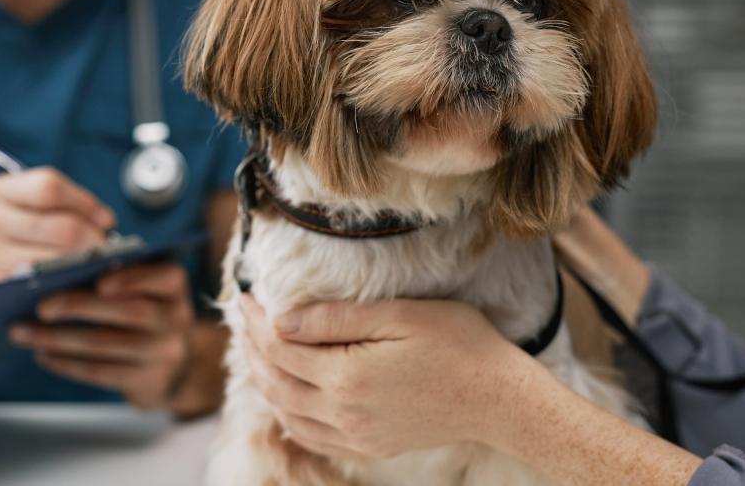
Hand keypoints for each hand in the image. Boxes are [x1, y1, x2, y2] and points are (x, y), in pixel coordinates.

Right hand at [0, 168, 115, 292]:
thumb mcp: (2, 216)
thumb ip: (44, 211)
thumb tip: (104, 222)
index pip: (51, 185)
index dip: (86, 203)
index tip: (106, 220)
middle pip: (62, 224)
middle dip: (94, 241)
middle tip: (107, 253)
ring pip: (56, 255)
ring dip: (85, 265)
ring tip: (95, 270)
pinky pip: (40, 281)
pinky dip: (64, 284)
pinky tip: (72, 288)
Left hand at [9, 263, 195, 408]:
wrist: (173, 365)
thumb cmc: (144, 312)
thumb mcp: (145, 288)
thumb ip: (116, 275)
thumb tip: (57, 274)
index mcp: (175, 286)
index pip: (163, 276)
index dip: (132, 279)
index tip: (99, 282)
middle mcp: (176, 318)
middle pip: (127, 312)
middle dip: (78, 306)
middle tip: (40, 306)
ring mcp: (162, 353)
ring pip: (104, 344)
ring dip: (57, 338)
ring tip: (22, 332)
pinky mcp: (144, 381)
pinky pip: (98, 371)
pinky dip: (66, 362)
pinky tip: (42, 354)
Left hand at [239, 294, 544, 459]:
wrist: (500, 399)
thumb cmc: (458, 345)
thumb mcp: (398, 316)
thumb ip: (335, 320)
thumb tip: (281, 322)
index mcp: (347, 376)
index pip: (280, 347)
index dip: (257, 321)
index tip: (245, 297)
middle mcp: (343, 413)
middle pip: (276, 382)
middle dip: (253, 349)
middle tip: (244, 320)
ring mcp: (355, 436)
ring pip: (288, 411)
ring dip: (265, 381)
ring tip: (256, 351)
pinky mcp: (369, 447)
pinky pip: (312, 436)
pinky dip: (289, 415)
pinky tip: (285, 398)